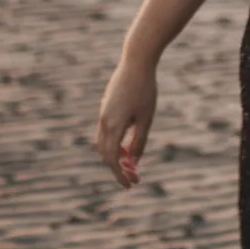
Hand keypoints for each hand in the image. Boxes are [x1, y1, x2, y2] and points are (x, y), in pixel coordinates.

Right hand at [93, 61, 158, 188]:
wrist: (135, 62)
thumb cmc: (145, 90)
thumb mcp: (146, 119)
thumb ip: (138, 141)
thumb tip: (133, 160)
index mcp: (113, 126)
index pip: (112, 159)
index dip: (119, 175)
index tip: (130, 185)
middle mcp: (104, 121)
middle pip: (105, 154)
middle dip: (118, 169)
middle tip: (134, 178)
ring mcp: (103, 113)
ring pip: (103, 143)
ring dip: (115, 156)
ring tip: (131, 164)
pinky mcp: (106, 107)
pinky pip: (105, 132)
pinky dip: (113, 144)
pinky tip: (126, 146)